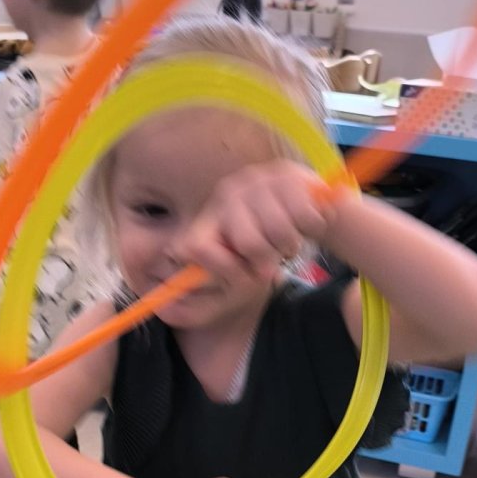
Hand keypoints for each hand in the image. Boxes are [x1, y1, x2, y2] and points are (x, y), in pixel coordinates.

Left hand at [178, 162, 351, 282]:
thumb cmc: (268, 246)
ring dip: (290, 245)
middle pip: (248, 243)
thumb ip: (206, 288)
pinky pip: (303, 216)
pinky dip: (311, 228)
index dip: (220, 267)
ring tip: (288, 239)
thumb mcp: (236, 271)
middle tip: (273, 257)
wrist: (312, 209)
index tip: (241, 276)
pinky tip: (305, 222)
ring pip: (278, 232)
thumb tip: (164, 305)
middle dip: (267, 260)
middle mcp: (227, 194)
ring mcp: (256, 179)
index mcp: (209, 218)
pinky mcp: (286, 172)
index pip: (197, 246)